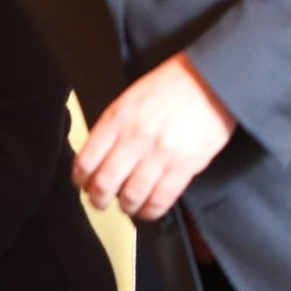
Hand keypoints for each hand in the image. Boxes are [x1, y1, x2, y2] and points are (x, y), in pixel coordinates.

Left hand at [75, 55, 234, 220]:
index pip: (87, 160)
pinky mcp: (184, 167)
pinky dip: (150, 211)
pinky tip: (147, 210)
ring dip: (125, 207)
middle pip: (105, 183)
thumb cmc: (172, 86)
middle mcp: (135, 138)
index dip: (81, 179)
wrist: (210, 80)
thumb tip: (100, 157)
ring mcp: (160, 154)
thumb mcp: (131, 98)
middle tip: (100, 202)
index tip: (83, 184)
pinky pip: (161, 199)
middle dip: (98, 199)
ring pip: (132, 196)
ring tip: (126, 206)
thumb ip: (114, 127)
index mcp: (117, 119)